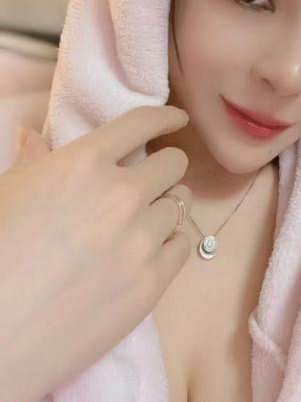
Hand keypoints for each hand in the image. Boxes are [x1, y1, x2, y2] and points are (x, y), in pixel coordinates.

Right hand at [0, 106, 191, 401]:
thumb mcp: (7, 195)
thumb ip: (32, 161)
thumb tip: (33, 135)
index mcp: (83, 164)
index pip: (141, 123)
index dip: (166, 117)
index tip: (177, 119)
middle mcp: (121, 194)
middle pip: (173, 164)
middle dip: (165, 167)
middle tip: (151, 181)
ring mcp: (141, 241)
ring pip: (180, 206)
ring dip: (164, 207)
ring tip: (141, 222)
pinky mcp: (152, 284)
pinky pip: (183, 246)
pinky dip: (169, 243)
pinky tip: (149, 251)